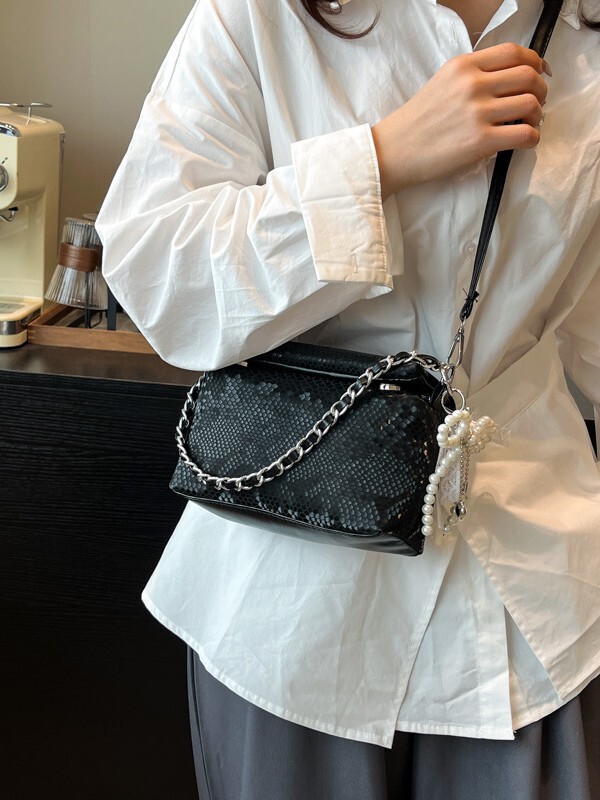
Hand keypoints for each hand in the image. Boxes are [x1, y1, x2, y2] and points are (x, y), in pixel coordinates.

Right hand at [371, 43, 549, 198]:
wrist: (393, 151)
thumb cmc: (416, 123)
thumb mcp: (442, 83)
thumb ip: (473, 76)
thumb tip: (508, 80)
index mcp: (463, 66)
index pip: (514, 52)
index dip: (535, 62)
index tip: (539, 74)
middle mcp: (473, 84)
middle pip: (529, 76)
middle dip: (541, 90)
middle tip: (535, 104)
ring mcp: (478, 113)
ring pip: (532, 104)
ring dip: (537, 116)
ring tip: (526, 124)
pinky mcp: (481, 141)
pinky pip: (526, 135)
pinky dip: (532, 139)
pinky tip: (523, 142)